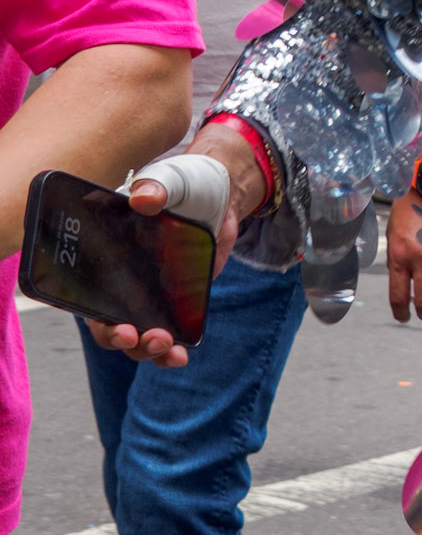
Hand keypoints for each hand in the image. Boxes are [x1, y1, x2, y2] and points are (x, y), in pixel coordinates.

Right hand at [87, 124, 261, 363]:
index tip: (120, 327)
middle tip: (146, 337)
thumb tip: (144, 199)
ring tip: (170, 350)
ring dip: (150, 351)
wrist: (219, 192)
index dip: (98, 320)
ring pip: (139, 337)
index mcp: (107, 257)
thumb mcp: (169, 181)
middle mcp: (123, 281)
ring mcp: (151, 294)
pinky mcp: (178, 300)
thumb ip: (155, 187)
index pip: (88, 298)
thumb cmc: (183, 184)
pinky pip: (169, 332)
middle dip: (126, 341)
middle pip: (113, 327)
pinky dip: (171, 350)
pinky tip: (182, 353)